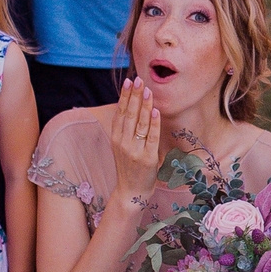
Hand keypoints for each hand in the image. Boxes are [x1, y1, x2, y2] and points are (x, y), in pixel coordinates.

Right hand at [108, 78, 163, 199]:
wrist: (131, 191)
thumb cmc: (129, 167)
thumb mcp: (123, 146)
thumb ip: (127, 129)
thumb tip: (134, 106)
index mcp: (116, 138)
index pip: (120, 112)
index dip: (124, 96)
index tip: (129, 81)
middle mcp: (123, 142)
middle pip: (129, 114)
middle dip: (134, 96)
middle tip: (139, 80)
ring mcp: (134, 150)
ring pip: (140, 123)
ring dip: (144, 105)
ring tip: (148, 90)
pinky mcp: (147, 158)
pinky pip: (151, 137)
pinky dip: (153, 124)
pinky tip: (154, 111)